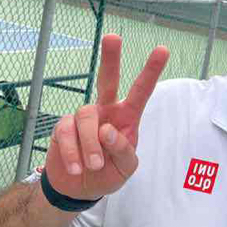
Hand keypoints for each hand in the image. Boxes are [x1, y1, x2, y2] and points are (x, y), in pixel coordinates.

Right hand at [45, 34, 168, 201]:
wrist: (79, 189)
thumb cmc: (108, 173)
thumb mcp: (125, 168)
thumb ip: (123, 150)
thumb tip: (107, 129)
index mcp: (127, 117)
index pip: (140, 92)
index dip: (150, 71)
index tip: (163, 49)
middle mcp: (106, 111)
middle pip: (107, 80)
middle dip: (111, 58)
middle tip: (113, 37)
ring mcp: (84, 118)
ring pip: (86, 116)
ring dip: (90, 144)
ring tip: (94, 165)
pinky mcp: (64, 127)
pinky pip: (66, 132)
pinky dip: (72, 152)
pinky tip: (76, 167)